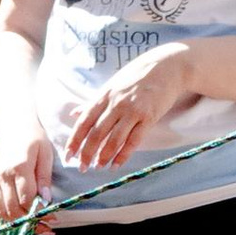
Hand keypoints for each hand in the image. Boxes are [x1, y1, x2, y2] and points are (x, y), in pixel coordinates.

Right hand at [0, 119, 53, 221]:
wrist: (13, 125)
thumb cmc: (34, 138)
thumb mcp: (45, 154)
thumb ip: (44, 178)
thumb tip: (46, 200)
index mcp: (20, 167)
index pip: (27, 199)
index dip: (40, 212)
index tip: (53, 218)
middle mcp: (4, 175)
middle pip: (14, 209)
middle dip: (31, 222)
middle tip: (47, 227)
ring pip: (4, 211)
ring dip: (19, 223)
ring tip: (35, 227)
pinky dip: (10, 215)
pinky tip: (23, 218)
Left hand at [66, 42, 197, 169]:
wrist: (167, 67)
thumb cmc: (137, 76)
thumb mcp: (111, 85)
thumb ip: (93, 102)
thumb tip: (74, 113)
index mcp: (104, 96)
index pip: (84, 122)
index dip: (74, 140)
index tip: (68, 155)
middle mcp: (116, 104)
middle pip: (96, 133)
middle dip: (87, 153)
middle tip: (83, 167)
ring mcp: (132, 111)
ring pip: (114, 139)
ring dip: (104, 156)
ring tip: (98, 167)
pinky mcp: (148, 117)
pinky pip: (133, 140)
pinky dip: (124, 155)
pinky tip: (116, 165)